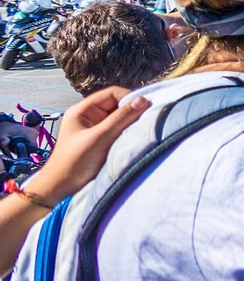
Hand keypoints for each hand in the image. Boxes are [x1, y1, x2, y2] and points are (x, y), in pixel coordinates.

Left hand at [23, 87, 149, 206]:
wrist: (60, 187)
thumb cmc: (74, 161)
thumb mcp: (99, 138)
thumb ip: (120, 118)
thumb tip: (143, 101)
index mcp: (82, 110)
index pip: (112, 94)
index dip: (129, 98)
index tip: (145, 108)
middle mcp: (89, 116)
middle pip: (117, 105)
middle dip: (131, 111)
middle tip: (146, 120)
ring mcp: (95, 128)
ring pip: (119, 118)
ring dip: (130, 123)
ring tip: (139, 130)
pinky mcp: (101, 140)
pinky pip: (118, 129)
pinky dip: (127, 132)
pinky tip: (133, 138)